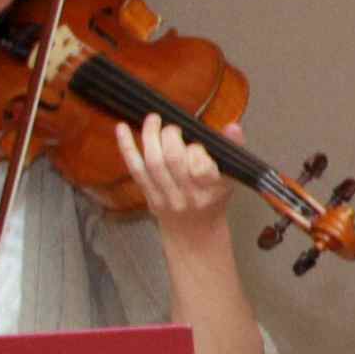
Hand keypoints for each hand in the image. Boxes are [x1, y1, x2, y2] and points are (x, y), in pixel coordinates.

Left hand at [120, 115, 235, 233]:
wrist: (195, 233)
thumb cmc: (214, 199)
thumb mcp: (231, 176)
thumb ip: (233, 149)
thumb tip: (233, 126)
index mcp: (211, 190)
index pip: (200, 165)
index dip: (196, 149)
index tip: (196, 144)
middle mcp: (188, 196)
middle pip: (173, 159)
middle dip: (170, 135)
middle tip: (172, 128)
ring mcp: (166, 197)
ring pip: (153, 162)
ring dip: (150, 136)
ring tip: (153, 120)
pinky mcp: (149, 197)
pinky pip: (135, 169)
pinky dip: (127, 147)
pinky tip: (121, 128)